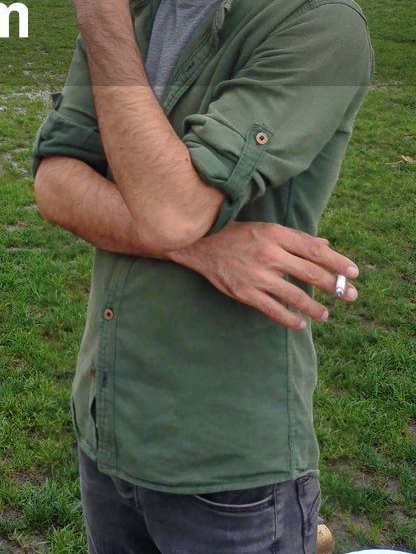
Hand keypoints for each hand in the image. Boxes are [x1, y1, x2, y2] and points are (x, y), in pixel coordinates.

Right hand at [168, 221, 359, 329]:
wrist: (199, 244)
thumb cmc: (235, 235)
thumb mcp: (266, 229)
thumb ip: (296, 239)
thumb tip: (325, 247)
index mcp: (275, 235)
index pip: (314, 249)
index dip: (337, 262)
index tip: (354, 272)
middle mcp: (269, 254)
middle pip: (310, 272)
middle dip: (335, 286)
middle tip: (351, 295)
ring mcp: (257, 275)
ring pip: (295, 295)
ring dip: (315, 308)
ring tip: (325, 314)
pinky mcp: (245, 292)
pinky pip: (273, 310)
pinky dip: (289, 319)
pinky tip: (300, 324)